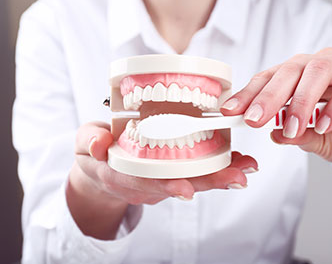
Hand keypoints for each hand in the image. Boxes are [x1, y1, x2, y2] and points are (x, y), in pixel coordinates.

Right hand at [67, 121, 257, 238]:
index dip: (164, 185)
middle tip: (237, 177)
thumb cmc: (96, 153)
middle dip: (208, 182)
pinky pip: (195, 174)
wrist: (101, 169)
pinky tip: (239, 161)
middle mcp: (146, 184)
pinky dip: (217, 168)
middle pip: (179, 184)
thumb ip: (90, 141)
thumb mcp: (84, 143)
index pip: (143, 182)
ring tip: (246, 167)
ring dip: (220, 175)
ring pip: (192, 180)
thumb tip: (98, 144)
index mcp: (121, 175)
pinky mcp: (171, 175)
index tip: (185, 189)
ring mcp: (160, 182)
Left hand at [221, 48, 331, 170]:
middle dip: (269, 96)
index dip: (248, 94)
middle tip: (254, 120)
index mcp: (299, 76)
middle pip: (290, 70)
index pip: (269, 78)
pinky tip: (324, 125)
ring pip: (319, 70)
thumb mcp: (315, 140)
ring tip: (292, 127)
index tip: (230, 111)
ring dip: (301, 101)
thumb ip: (297, 135)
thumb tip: (274, 134)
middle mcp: (320, 66)